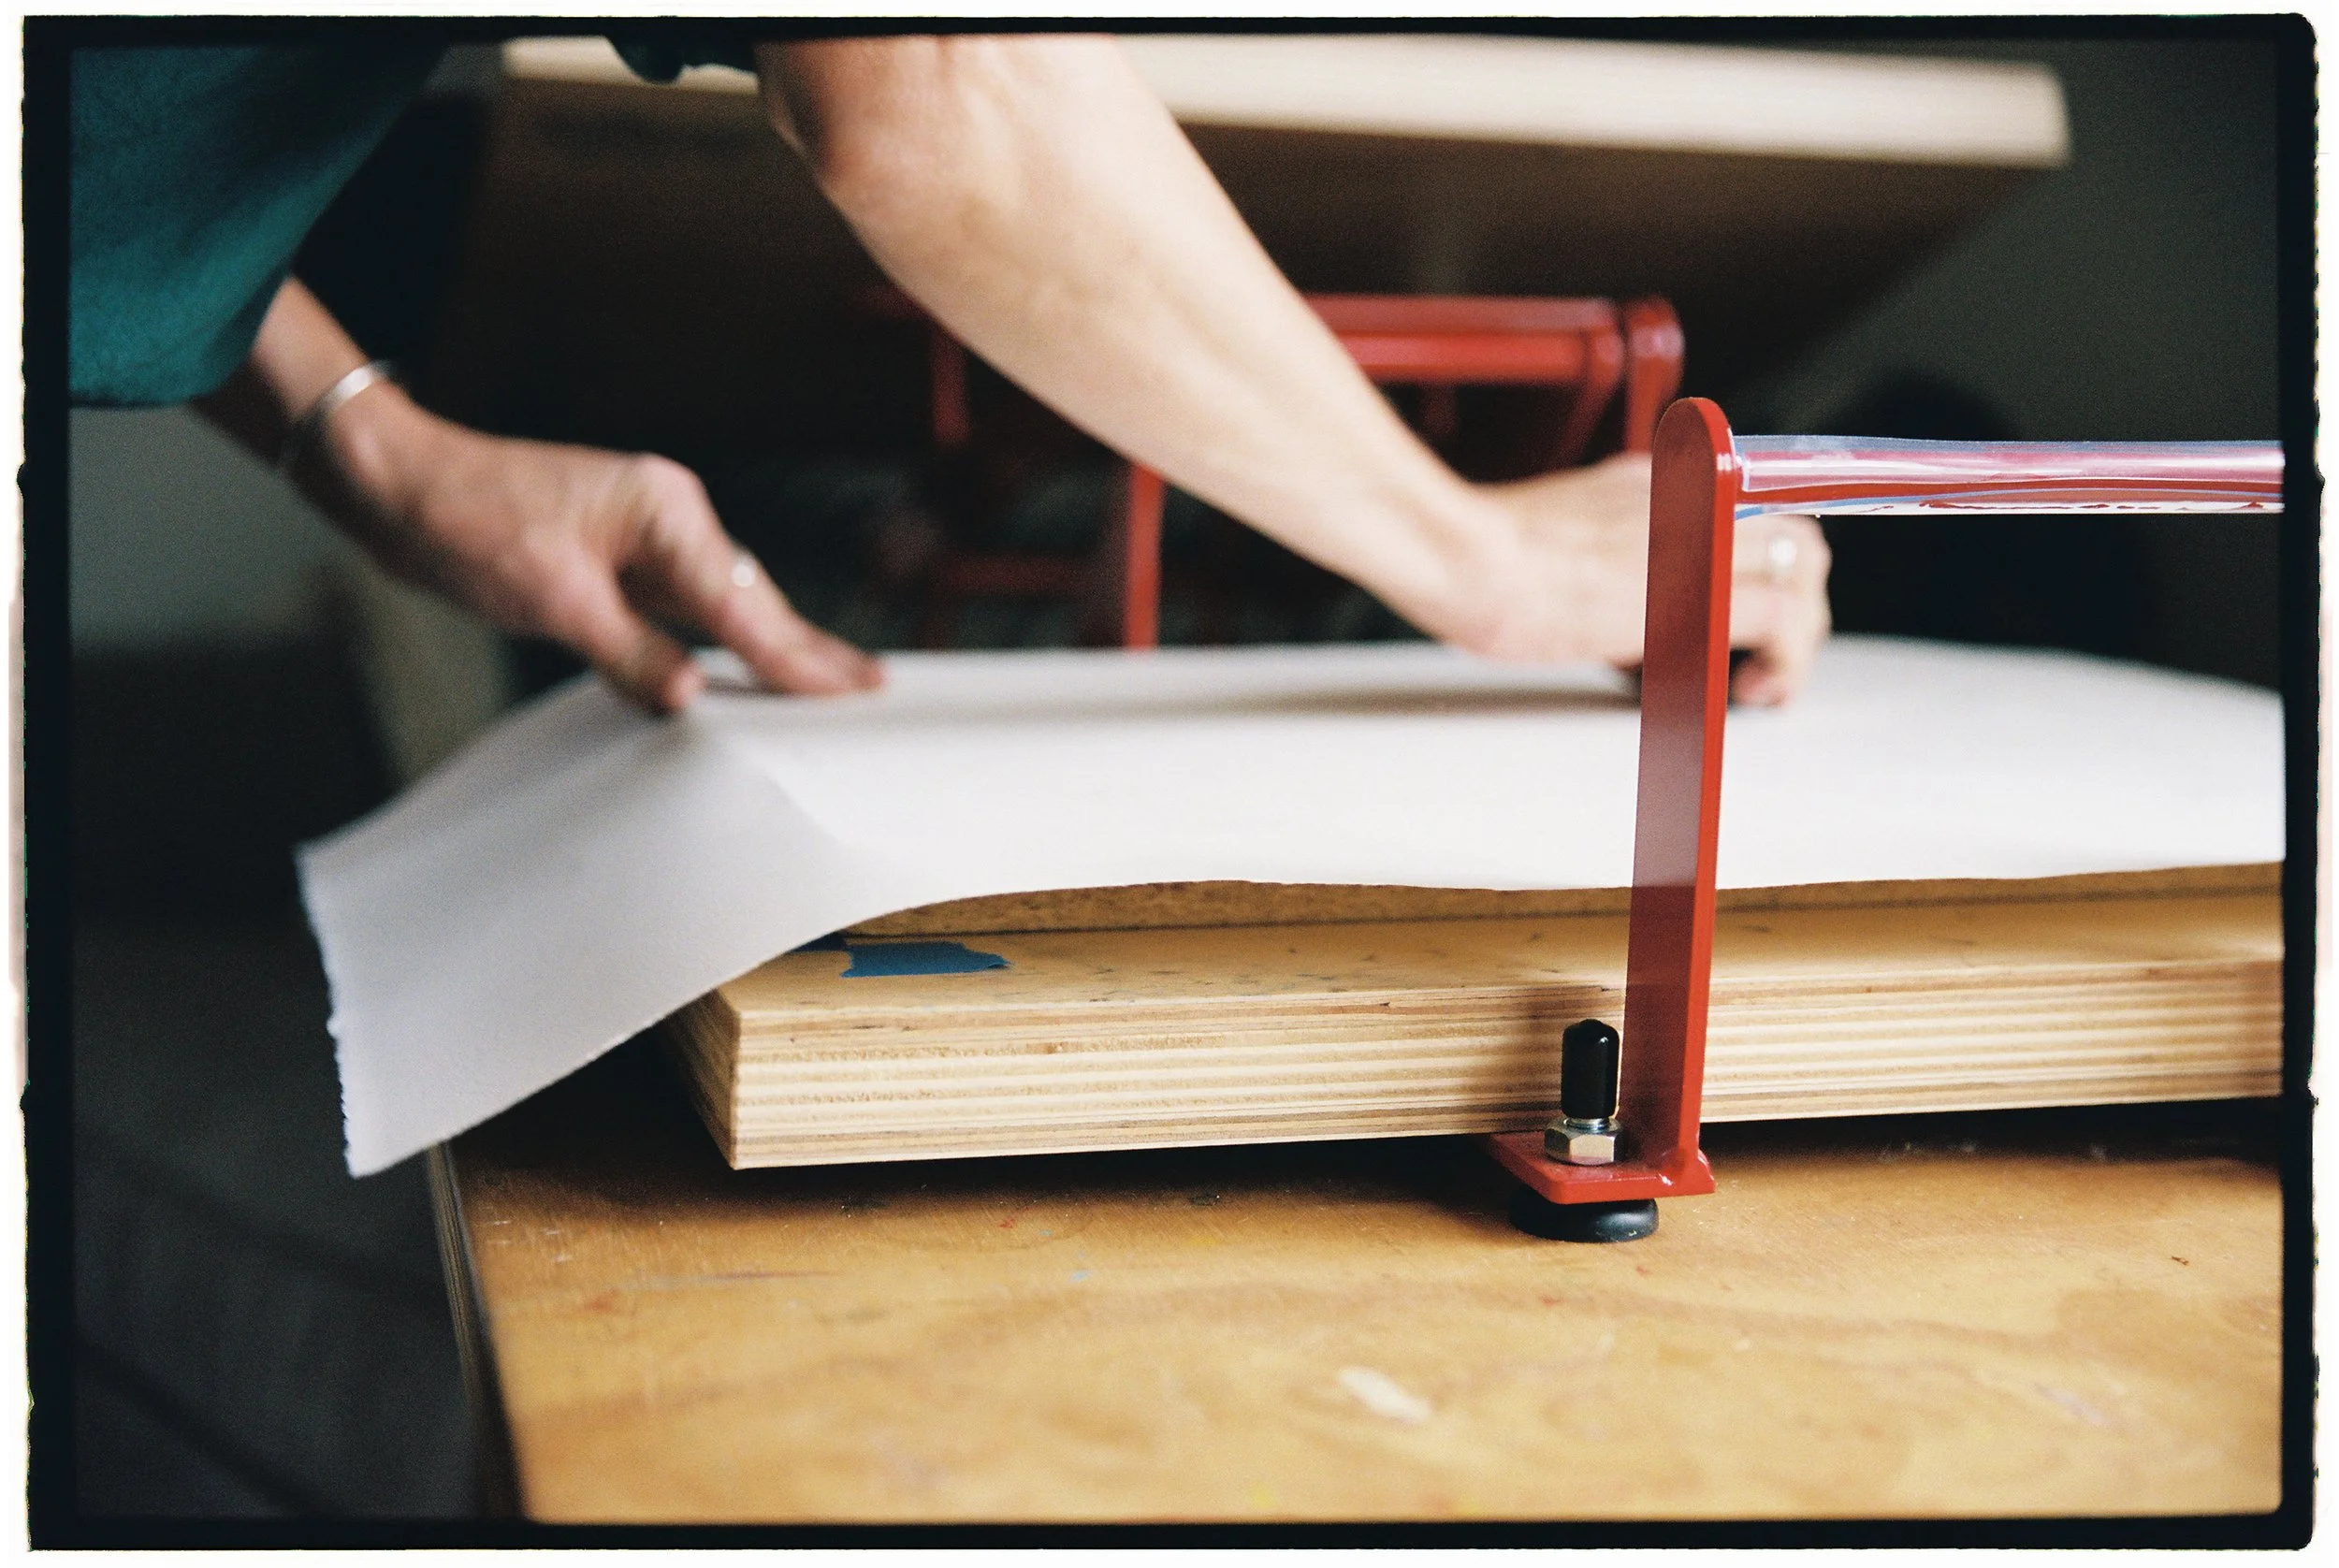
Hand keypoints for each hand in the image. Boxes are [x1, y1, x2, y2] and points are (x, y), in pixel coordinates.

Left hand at [314, 387, 882, 712]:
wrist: (398, 484)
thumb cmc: (468, 522)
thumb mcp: (552, 598)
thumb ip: (629, 651)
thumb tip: (689, 698)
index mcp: (665, 513)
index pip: (744, 604)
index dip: (797, 658)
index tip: (853, 691)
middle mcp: (667, 515)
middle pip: (751, 598)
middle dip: (808, 647)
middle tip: (872, 686)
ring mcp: (643, 534)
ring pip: (723, 601)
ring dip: (770, 644)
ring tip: (830, 679)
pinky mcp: (616, 555)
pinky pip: (685, 604)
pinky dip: (718, 637)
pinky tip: (742, 662)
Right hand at [1458, 453, 1832, 705]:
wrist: (1467, 556)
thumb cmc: (1480, 555)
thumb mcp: (1559, 526)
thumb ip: (1606, 540)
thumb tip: (1618, 587)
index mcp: (1659, 476)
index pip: (1752, 504)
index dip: (1767, 562)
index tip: (1752, 605)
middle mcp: (1694, 493)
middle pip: (1796, 534)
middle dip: (1797, 600)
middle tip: (1767, 654)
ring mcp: (1706, 535)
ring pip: (1805, 571)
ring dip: (1797, 633)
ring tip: (1763, 683)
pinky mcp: (1707, 588)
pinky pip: (1786, 622)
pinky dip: (1787, 663)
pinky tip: (1754, 692)